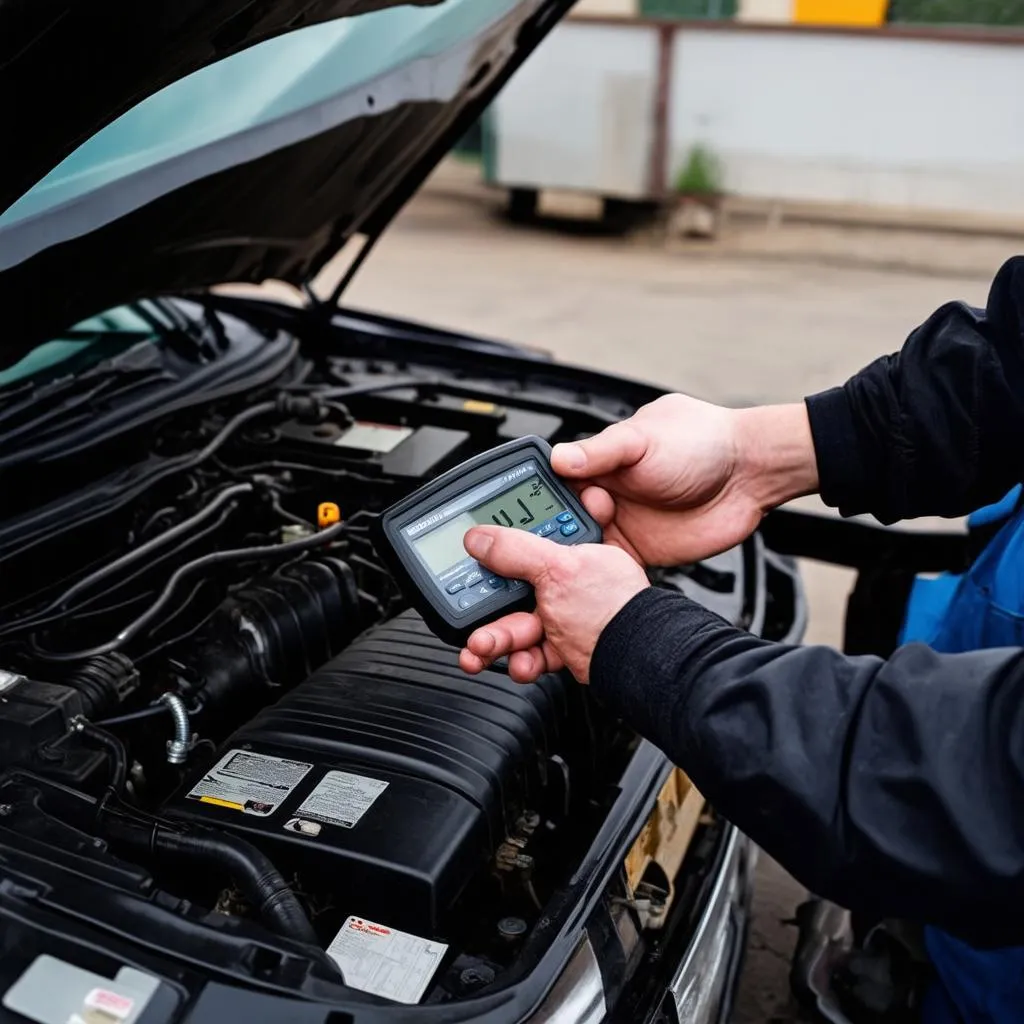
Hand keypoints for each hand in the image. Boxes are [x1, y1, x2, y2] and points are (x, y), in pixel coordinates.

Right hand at [457, 526, 648, 683]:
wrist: (637, 662)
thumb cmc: (612, 609)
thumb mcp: (557, 569)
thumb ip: (515, 550)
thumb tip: (479, 537)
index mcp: (570, 550)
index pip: (522, 542)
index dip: (493, 554)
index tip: (470, 566)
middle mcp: (568, 580)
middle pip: (512, 591)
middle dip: (485, 610)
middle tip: (471, 621)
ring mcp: (566, 615)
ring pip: (517, 626)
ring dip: (495, 640)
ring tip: (481, 649)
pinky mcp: (566, 646)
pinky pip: (532, 653)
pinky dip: (521, 661)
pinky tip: (519, 664)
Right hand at [551, 395, 817, 566]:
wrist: (749, 474)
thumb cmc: (701, 441)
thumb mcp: (643, 440)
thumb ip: (600, 452)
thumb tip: (558, 457)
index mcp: (597, 462)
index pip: (551, 483)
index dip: (536, 501)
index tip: (527, 517)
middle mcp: (604, 494)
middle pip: (558, 521)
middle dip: (550, 535)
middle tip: (549, 547)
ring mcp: (620, 525)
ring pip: (579, 548)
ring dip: (572, 557)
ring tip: (567, 564)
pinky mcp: (638, 554)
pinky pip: (607, 570)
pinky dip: (596, 578)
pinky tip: (588, 580)